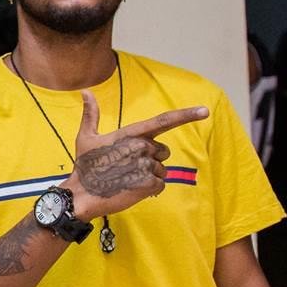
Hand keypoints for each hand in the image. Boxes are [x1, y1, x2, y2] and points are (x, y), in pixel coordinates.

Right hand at [65, 90, 208, 219]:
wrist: (81, 195)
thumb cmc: (85, 166)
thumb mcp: (86, 138)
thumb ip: (91, 114)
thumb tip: (86, 91)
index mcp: (130, 133)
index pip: (163, 121)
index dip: (186, 115)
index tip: (205, 111)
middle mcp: (141, 146)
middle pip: (162, 152)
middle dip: (150, 160)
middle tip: (126, 168)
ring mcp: (145, 165)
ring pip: (161, 169)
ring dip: (149, 176)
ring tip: (126, 179)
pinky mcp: (148, 183)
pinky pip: (160, 184)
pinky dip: (149, 189)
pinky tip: (131, 189)